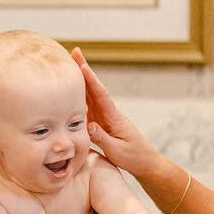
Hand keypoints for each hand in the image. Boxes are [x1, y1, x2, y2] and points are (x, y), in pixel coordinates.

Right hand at [71, 48, 155, 176]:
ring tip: (67, 65)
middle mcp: (108, 112)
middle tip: (73, 51)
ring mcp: (103, 117)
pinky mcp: (100, 123)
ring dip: (78, 80)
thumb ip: (102, 138)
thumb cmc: (133, 157)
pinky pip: (86, 108)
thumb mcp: (117, 150)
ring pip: (88, 95)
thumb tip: (88, 125)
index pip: (100, 94)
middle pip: (93, 88)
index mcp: (114, 117)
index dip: (90, 79)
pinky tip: (68, 90)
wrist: (145, 162)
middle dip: (83, 70)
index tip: (81, 64)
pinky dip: (77, 97)